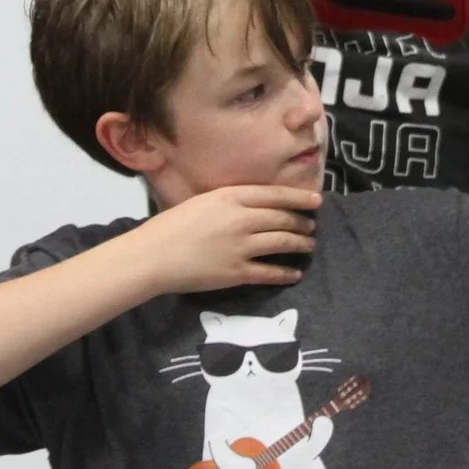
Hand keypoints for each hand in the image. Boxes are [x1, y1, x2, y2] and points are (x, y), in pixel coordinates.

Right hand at [136, 186, 318, 294]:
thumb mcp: (202, 201)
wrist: (152, 256)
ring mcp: (242, 247)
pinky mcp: (238, 273)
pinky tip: (296, 273)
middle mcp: (242, 219)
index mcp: (231, 196)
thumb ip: (229, 201)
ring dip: (301, 244)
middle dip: (302, 223)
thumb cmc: (170, 225)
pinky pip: (271, 273)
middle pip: (283, 218)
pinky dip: (287, 273)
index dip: (300, 198)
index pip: (276, 194)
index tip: (316, 200)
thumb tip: (251, 205)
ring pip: (283, 243)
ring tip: (309, 245)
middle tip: (312, 226)